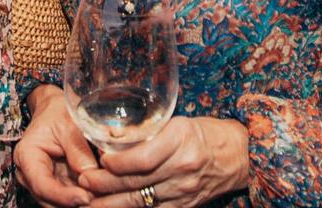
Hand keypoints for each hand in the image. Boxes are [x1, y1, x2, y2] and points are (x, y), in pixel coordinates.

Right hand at [15, 85, 96, 206]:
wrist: (55, 109)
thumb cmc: (58, 112)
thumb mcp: (68, 123)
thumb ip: (77, 148)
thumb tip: (90, 174)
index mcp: (27, 157)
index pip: (42, 185)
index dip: (64, 196)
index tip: (86, 197)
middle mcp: (31, 175)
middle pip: (51, 201)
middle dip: (76, 202)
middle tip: (102, 200)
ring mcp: (44, 183)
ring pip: (61, 204)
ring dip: (82, 203)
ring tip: (104, 197)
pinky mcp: (57, 186)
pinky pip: (70, 198)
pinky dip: (85, 198)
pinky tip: (102, 195)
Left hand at [78, 116, 249, 207]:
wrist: (238, 156)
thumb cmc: (205, 133)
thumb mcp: (177, 122)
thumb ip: (148, 131)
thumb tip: (112, 136)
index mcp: (180, 140)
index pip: (143, 158)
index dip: (117, 163)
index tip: (100, 160)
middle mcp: (182, 167)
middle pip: (137, 181)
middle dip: (106, 184)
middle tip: (83, 182)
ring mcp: (184, 191)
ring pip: (141, 201)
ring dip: (111, 202)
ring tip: (88, 201)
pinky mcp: (185, 207)